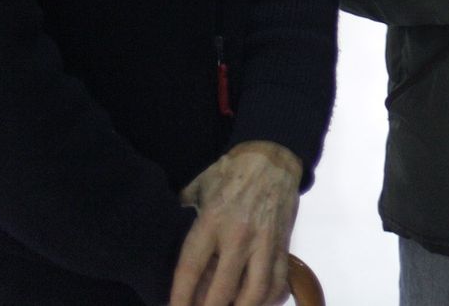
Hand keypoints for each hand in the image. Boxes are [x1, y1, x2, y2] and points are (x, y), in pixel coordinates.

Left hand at [169, 141, 302, 305]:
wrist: (273, 156)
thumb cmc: (231, 170)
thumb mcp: (200, 185)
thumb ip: (182, 207)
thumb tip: (166, 223)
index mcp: (212, 221)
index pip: (191, 269)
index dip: (180, 297)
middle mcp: (238, 236)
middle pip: (222, 290)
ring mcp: (264, 243)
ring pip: (255, 292)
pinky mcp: (283, 243)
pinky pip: (278, 280)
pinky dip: (269, 298)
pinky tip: (257, 302)